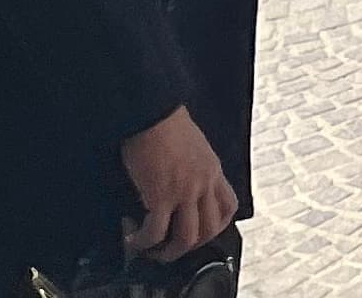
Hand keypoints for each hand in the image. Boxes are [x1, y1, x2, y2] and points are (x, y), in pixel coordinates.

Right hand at [122, 107, 236, 258]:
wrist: (150, 110)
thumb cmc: (166, 122)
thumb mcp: (193, 146)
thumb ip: (194, 169)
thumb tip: (180, 190)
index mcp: (212, 169)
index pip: (229, 206)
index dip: (215, 227)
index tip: (198, 234)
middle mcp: (203, 182)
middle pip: (209, 229)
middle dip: (190, 247)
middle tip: (170, 247)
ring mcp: (185, 190)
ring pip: (187, 238)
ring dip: (167, 252)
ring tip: (151, 251)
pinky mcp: (162, 195)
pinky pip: (156, 232)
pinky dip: (143, 242)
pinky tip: (133, 238)